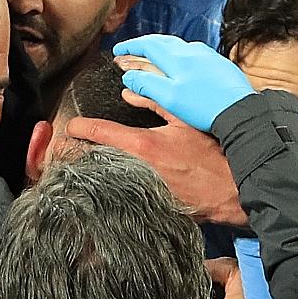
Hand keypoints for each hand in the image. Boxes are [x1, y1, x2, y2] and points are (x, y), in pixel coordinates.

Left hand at [64, 110, 246, 223]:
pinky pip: (116, 196)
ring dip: (90, 172)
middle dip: (78, 153)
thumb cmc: (208, 156)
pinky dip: (108, 190)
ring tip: (83, 166)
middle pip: (91, 160)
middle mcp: (133, 168)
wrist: (228, 191)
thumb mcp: (182, 122)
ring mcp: (136, 190)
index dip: (78, 127)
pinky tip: (105, 186)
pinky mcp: (142, 207)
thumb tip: (130, 91)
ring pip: (100, 180)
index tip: (70, 127)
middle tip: (69, 148)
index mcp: (141, 144)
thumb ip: (154, 103)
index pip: (98, 132)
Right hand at [111, 35, 254, 132]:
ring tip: (152, 60)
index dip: (130, 46)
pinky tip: (179, 67)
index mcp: (177, 57)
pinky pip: (192, 54)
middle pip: (162, 42)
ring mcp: (208, 56)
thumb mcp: (168, 97)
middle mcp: (193, 51)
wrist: (240, 111)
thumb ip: (146, 84)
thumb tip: (129, 76)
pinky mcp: (219, 65)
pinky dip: (177, 57)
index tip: (119, 51)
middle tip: (131, 54)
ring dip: (161, 51)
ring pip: (178, 47)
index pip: (148, 44)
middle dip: (144, 46)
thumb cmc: (205, 107)